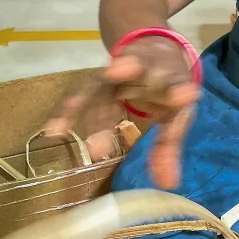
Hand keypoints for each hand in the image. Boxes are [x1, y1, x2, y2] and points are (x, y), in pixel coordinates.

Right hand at [44, 37, 199, 189]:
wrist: (152, 54)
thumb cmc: (167, 92)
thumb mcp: (176, 115)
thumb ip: (169, 146)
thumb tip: (167, 184)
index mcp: (170, 75)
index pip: (175, 81)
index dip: (178, 90)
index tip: (185, 95)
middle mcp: (143, 68)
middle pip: (137, 69)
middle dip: (127, 71)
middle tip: (117, 73)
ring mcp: (116, 72)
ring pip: (102, 84)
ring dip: (89, 105)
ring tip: (79, 134)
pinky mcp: (97, 80)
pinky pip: (80, 94)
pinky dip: (67, 110)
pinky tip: (53, 131)